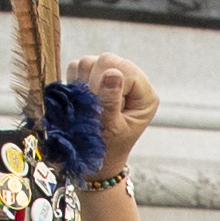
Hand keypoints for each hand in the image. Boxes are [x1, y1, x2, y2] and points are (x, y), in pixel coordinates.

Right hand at [74, 53, 158, 179]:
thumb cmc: (108, 150)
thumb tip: (112, 73)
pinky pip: (79, 67)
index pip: (124, 68)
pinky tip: (81, 100)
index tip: (97, 104)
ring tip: (86, 105)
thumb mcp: (111, 129)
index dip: (105, 82)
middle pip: (107, 59)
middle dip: (92, 81)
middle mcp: (131, 82)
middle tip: (90, 105)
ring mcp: (113, 79)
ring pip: (90, 61)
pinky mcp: (97, 79)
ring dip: (82, 82)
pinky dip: (75, 82)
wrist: (96, 161)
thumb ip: (111, 101)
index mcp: (145, 95)